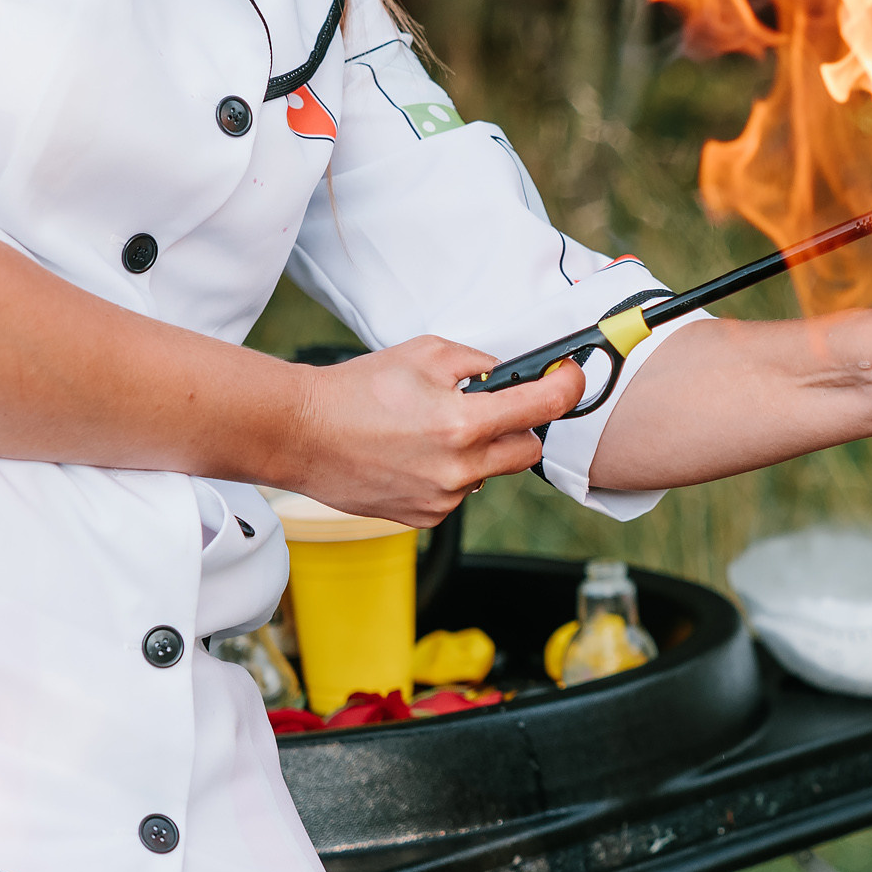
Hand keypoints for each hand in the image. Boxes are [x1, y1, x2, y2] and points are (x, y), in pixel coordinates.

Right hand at [278, 335, 585, 525]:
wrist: (301, 434)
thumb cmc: (356, 389)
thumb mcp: (425, 353)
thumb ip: (477, 363)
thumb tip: (507, 375)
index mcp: (463, 423)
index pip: (542, 407)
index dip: (566, 388)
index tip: (570, 379)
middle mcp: (460, 468)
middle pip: (527, 451)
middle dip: (521, 427)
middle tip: (494, 408)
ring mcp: (443, 499)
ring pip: (488, 473)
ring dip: (477, 451)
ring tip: (429, 431)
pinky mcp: (426, 518)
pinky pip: (458, 494)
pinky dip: (448, 474)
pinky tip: (412, 456)